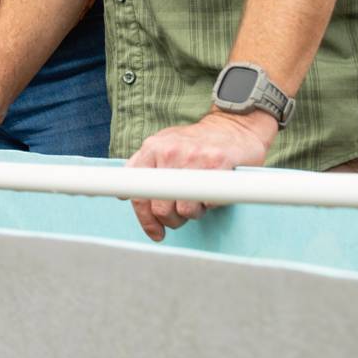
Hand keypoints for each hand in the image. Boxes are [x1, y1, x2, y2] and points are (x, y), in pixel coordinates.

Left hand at [123, 110, 277, 241]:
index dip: (145, 218)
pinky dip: (211, 205)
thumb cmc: (197, 141)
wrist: (234, 125)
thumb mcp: (163, 144)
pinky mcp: (219, 163)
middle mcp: (170, 151)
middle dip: (172, 220)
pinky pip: (209, 202)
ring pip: (185, 210)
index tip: (155, 231)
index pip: (139, 193)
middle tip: (181, 216)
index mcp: (153, 148)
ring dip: (193, 213)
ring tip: (199, 200)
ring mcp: (194, 157)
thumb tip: (123, 195)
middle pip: (161, 208)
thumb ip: (142, 166)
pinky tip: (212, 193)